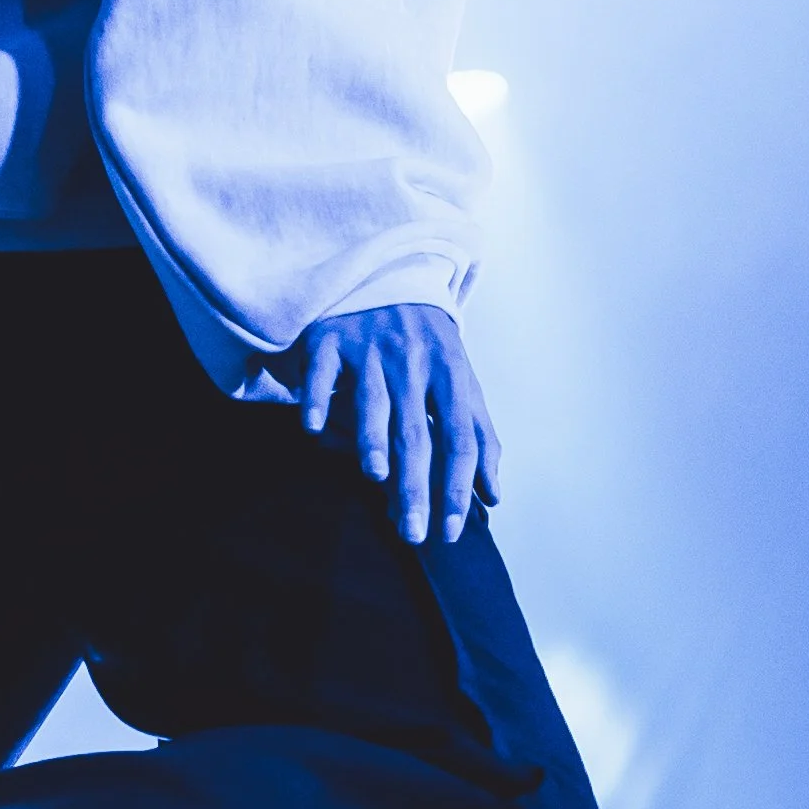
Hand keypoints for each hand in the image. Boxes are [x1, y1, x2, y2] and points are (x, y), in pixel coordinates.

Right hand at [299, 302, 500, 544]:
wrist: (390, 275)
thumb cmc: (429, 345)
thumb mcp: (461, 380)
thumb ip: (479, 435)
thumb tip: (493, 495)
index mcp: (451, 374)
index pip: (460, 437)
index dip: (458, 485)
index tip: (452, 529)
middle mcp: (412, 362)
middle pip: (416, 431)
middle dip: (416, 484)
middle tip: (412, 532)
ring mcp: (370, 348)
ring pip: (373, 401)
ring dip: (373, 439)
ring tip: (375, 477)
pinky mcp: (331, 339)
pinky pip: (322, 372)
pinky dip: (317, 399)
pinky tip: (314, 428)